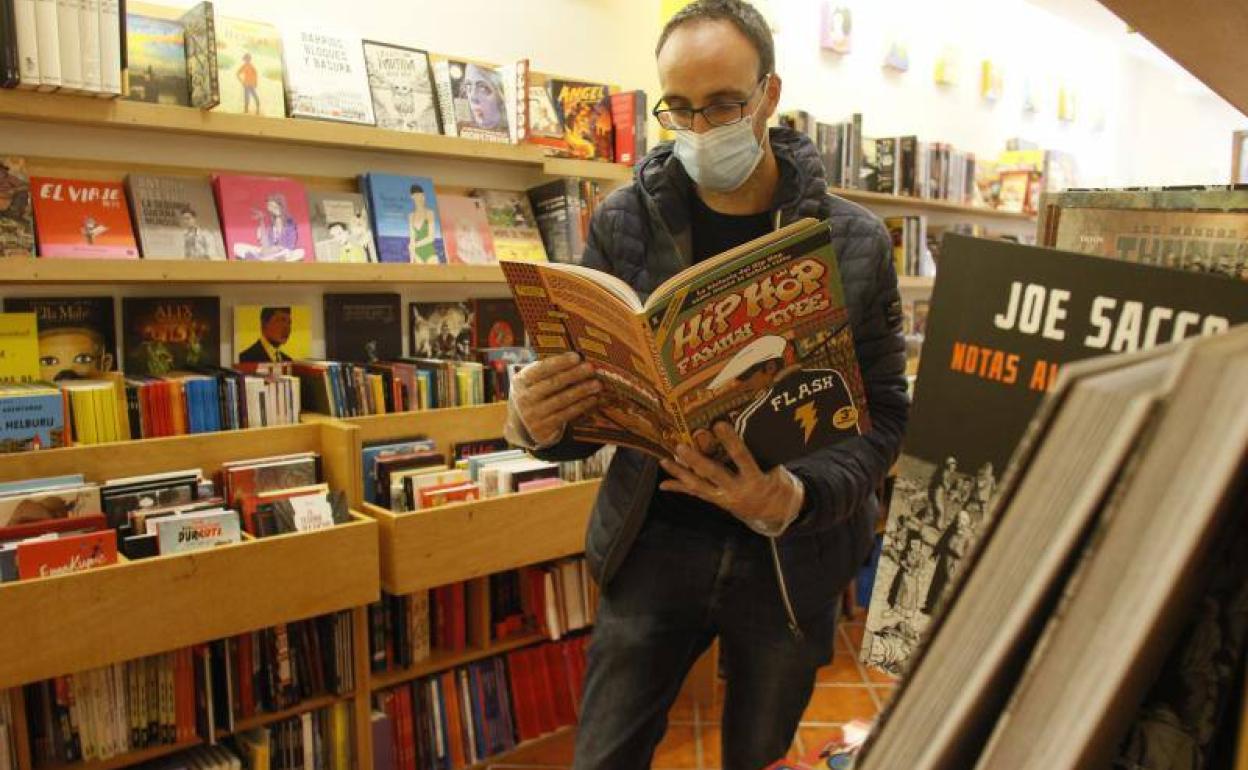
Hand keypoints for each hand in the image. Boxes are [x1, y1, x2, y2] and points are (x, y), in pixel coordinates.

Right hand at [509, 352, 601, 446]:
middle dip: (574, 374)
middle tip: (590, 368)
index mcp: (521, 380)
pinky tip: (592, 399)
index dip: (559, 362)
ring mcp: (532, 415)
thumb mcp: (532, 382)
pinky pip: (566, 414)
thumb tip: (577, 358)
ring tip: (597, 384)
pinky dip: (581, 406)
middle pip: (553, 383)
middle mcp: (524, 398)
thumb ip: (547, 370)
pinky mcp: (543, 428)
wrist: (523, 426)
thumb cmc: (534, 395)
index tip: (577, 357)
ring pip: (561, 400)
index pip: (541, 369)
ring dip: (581, 391)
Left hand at [659, 422, 804, 536]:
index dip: (731, 441)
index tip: (719, 424)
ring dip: (680, 472)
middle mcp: (737, 490)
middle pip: (712, 473)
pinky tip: (664, 484)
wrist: (775, 509)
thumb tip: (739, 424)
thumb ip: (757, 451)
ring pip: (698, 485)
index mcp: (755, 479)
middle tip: (680, 446)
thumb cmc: (774, 481)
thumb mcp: (772, 466)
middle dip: (695, 460)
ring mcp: (724, 497)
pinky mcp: (716, 501)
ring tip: (664, 460)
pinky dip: (679, 487)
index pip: (741, 457)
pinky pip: (696, 493)